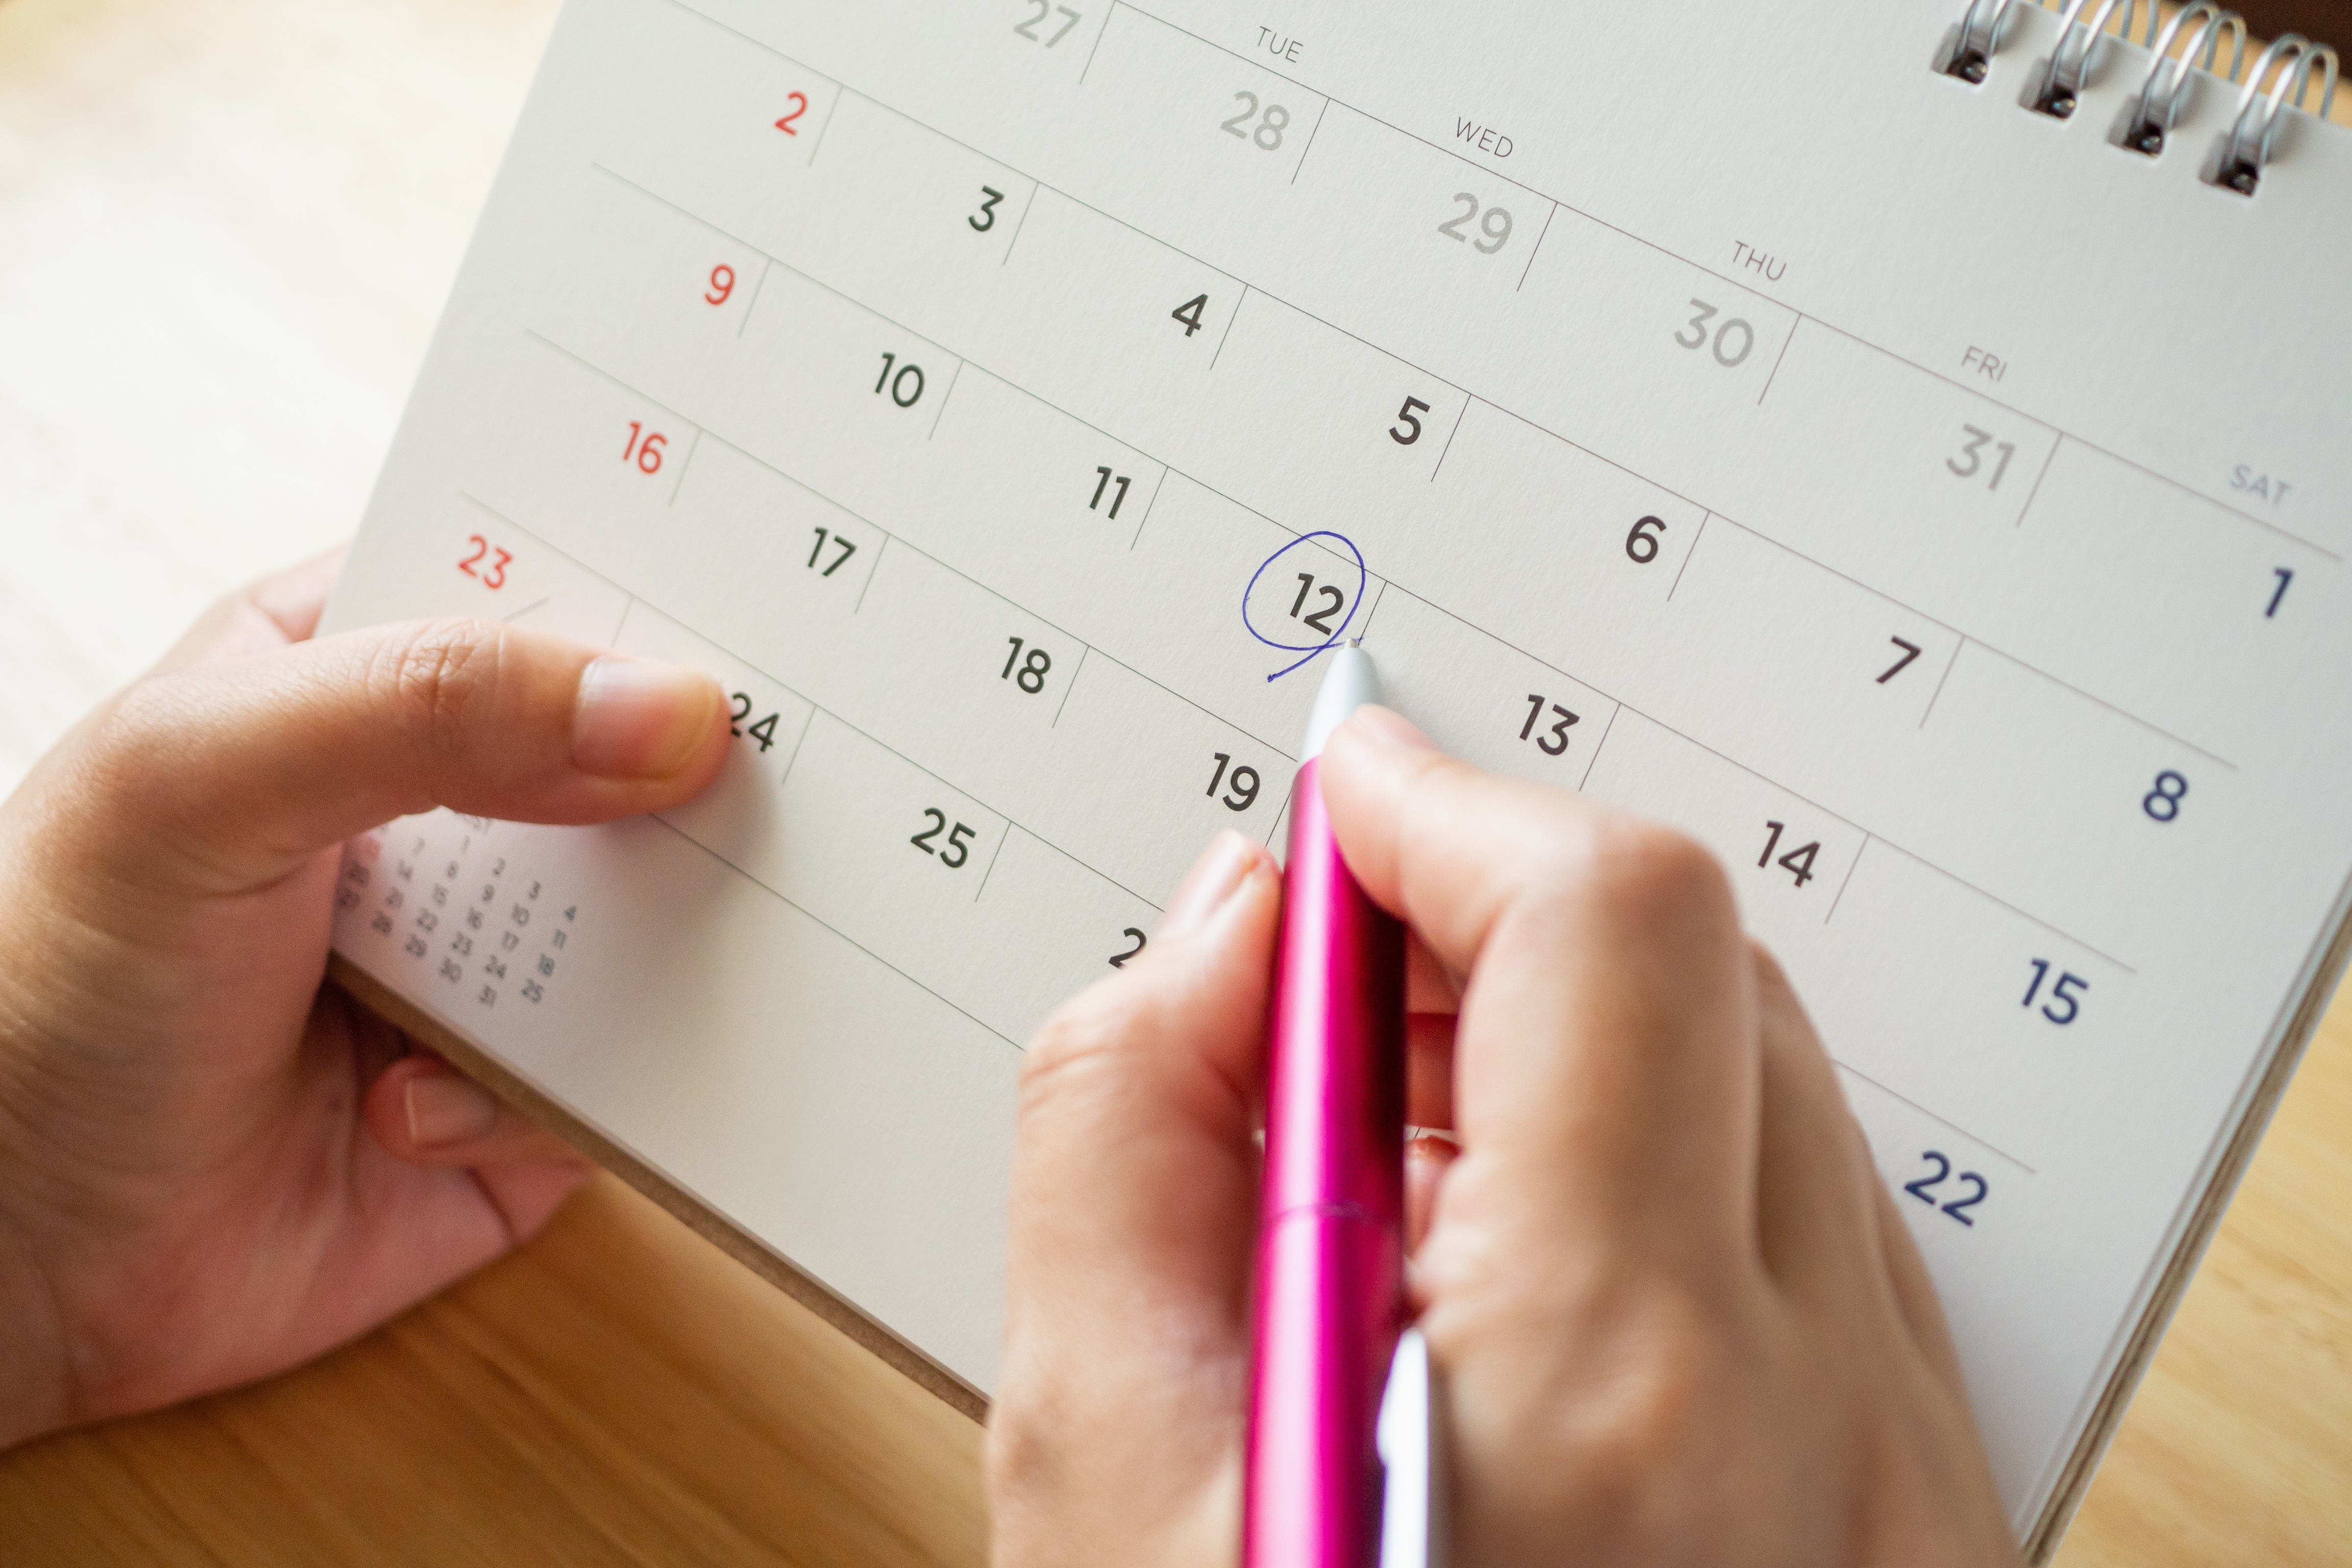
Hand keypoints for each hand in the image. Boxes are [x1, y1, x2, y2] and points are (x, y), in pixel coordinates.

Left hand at [0, 552, 728, 1447]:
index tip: (770, 593)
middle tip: (762, 779)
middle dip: (702, 773)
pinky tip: (418, 1111)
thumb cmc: (39, 979)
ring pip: (668, 917)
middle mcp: (444, 811)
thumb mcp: (202, 780)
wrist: (2, 1261)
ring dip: (652, 948)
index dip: (654, 584)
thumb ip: (425, 708)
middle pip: (639, 753)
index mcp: (359, 675)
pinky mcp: (529, 1098)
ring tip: (567, 977)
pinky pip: (636, 1078)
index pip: (540, 588)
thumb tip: (670, 710)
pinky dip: (557, 1098)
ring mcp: (494, 958)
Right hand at [987, 709, 2016, 1566]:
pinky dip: (1659, 1185)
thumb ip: (1122, 1138)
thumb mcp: (1094, 1477)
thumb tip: (1227, 934)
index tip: (1343, 802)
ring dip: (1574, 1060)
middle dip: (1494, 928)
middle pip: (1702, 979)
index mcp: (1610, 1389)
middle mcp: (1820, 1420)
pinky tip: (1512, 1292)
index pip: (1601, 926)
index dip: (1445, 810)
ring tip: (1395, 1179)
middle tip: (1329, 1002)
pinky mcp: (1924, 1520)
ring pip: (1767, 1098)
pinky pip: (1813, 1242)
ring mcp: (1907, 1478)